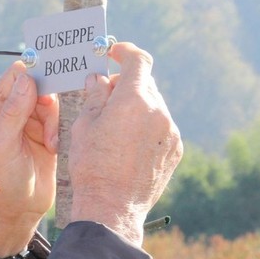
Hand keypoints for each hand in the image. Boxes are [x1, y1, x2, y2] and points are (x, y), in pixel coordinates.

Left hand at [0, 62, 58, 256]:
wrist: (16, 211)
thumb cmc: (1, 180)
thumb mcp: (2, 144)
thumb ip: (14, 110)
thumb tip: (26, 77)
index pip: (13, 77)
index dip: (31, 72)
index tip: (50, 73)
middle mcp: (9, 112)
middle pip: (36, 86)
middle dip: (47, 99)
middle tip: (50, 117)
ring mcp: (28, 123)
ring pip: (50, 102)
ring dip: (53, 119)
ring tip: (50, 142)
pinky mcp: (46, 135)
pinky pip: (58, 118)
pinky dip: (59, 130)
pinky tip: (54, 148)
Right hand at [69, 42, 182, 244]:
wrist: (111, 207)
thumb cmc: (92, 166)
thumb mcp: (84, 126)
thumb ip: (95, 96)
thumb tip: (100, 78)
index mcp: (133, 100)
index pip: (138, 60)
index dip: (125, 51)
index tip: (114, 52)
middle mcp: (158, 111)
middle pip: (145, 83)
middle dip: (126, 84)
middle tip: (105, 95)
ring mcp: (170, 131)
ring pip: (154, 106)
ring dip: (136, 107)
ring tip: (115, 127)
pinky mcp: (175, 149)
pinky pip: (161, 127)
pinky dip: (146, 126)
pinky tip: (128, 145)